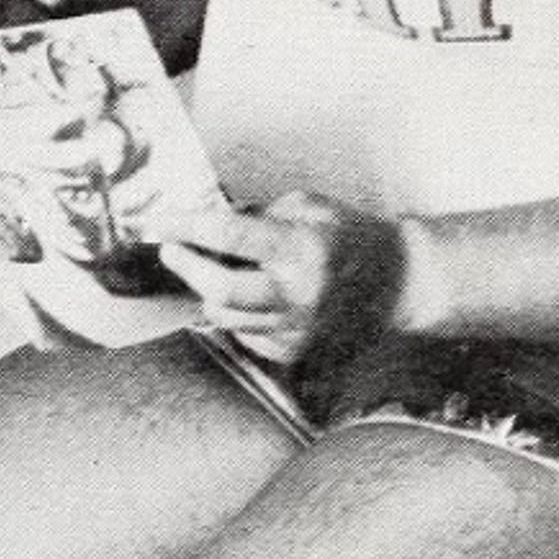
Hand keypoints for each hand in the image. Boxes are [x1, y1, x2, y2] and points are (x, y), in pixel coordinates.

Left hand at [154, 191, 341, 363]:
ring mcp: (294, 327)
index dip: (186, 225)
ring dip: (207, 292)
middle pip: (219, 289)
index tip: (158, 221)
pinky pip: (244, 335)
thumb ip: (260, 215)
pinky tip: (247, 297)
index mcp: (300, 249)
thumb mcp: (310, 208)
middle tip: (171, 249)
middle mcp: (296, 293)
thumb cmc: (352, 238)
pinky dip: (235, 315)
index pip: (229, 234)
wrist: (400, 284)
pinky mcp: (293, 350)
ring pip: (224, 317)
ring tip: (209, 272)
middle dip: (185, 266)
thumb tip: (209, 222)